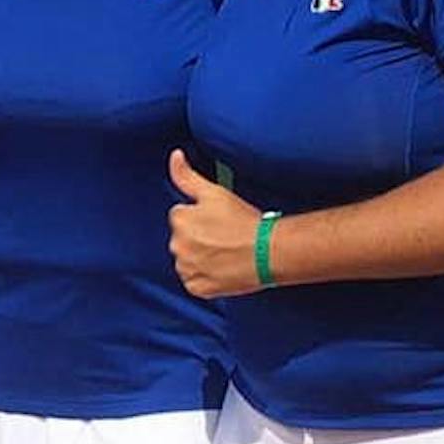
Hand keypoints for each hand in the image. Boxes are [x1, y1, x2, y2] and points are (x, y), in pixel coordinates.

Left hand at [167, 148, 266, 298]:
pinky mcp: (198, 288)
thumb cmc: (245, 221)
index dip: (200, 216)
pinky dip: (205, 277)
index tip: (217, 220)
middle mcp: (178, 246)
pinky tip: (222, 268)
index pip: (181, 216)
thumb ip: (187, 175)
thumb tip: (175, 156)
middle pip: (182, 238)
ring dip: (200, 257)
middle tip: (224, 236)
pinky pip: (194, 281)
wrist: (268, 251)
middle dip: (198, 237)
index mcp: (179, 220)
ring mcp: (187, 269)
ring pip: (187, 261)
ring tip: (225, 253)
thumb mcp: (215, 192)